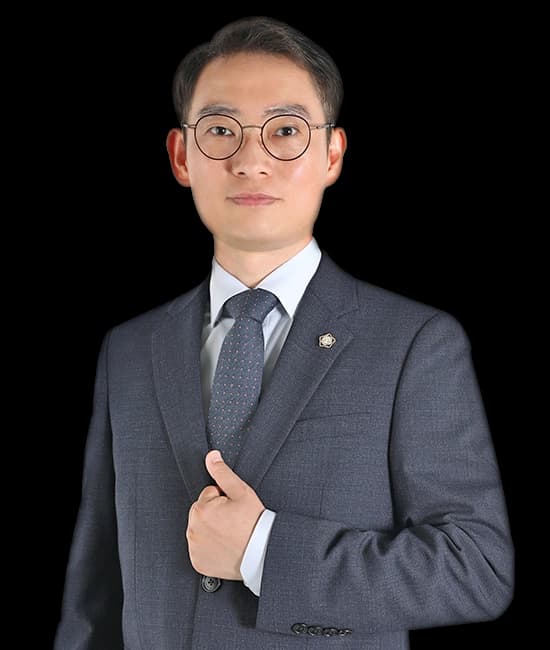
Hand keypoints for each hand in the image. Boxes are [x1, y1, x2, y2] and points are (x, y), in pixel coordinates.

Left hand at [186, 450, 265, 579]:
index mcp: (201, 509)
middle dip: (215, 513)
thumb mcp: (241, 492)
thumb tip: (211, 457)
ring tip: (230, 534)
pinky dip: (209, 547)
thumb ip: (222, 472)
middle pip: (202, 511)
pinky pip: (200, 548)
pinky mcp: (197, 562)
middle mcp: (193, 529)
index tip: (234, 510)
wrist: (261, 553)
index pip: (209, 494)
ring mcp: (194, 547)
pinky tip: (224, 546)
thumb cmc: (253, 523)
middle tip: (233, 521)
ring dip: (211, 529)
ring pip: (201, 529)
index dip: (223, 499)